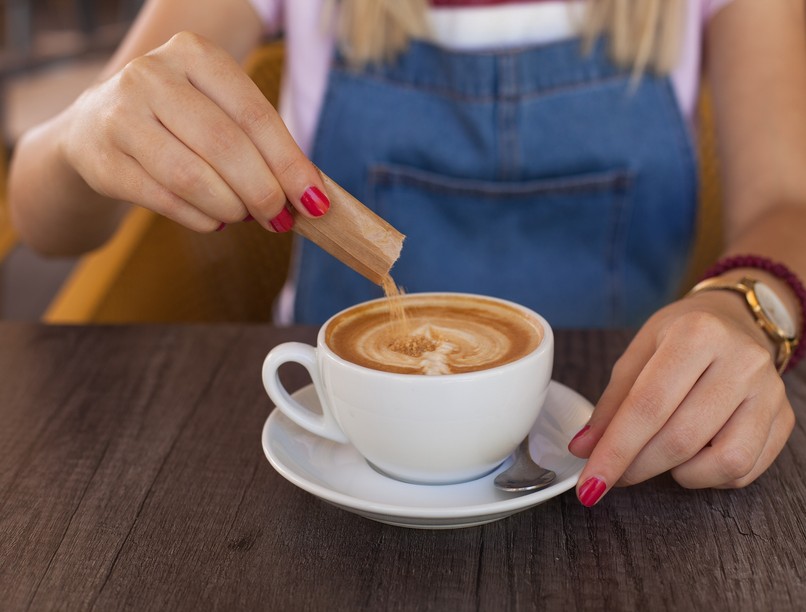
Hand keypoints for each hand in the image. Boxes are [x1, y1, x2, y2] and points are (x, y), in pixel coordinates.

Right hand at [59, 31, 328, 233]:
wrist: (96, 127)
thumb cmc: (178, 122)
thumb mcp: (218, 110)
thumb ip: (261, 143)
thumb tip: (310, 194)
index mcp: (194, 54)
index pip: (255, 114)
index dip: (289, 163)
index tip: (314, 201)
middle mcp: (152, 75)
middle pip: (225, 145)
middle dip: (262, 191)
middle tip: (279, 218)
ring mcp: (119, 114)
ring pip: (191, 176)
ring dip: (230, 207)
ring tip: (243, 216)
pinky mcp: (100, 158)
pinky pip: (164, 199)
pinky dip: (199, 218)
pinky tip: (214, 221)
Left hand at [567, 291, 795, 505]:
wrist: (736, 320)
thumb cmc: (680, 337)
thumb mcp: (638, 354)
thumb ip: (611, 404)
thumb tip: (585, 449)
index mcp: (697, 335)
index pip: (648, 406)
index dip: (615, 451)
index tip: (590, 484)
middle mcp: (741, 361)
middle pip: (681, 437)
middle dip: (637, 467)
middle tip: (613, 474)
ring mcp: (769, 392)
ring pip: (721, 461)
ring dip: (677, 473)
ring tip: (658, 456)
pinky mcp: (784, 419)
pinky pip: (744, 470)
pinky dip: (708, 476)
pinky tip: (692, 456)